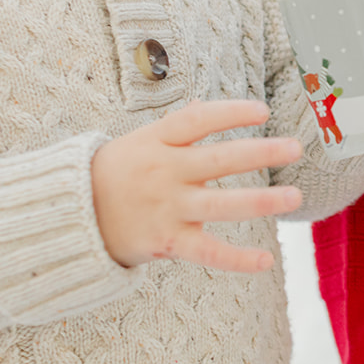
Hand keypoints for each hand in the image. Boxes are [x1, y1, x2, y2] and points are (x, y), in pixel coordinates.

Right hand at [91, 100, 302, 272]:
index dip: (231, 113)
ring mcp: (167, 208)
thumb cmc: (111, 173)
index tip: (263, 111)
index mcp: (157, 141)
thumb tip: (201, 103)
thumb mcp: (137, 142)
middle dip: (261, 153)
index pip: (198, 120)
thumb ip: (173, 129)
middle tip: (296, 148)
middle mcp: (165, 172)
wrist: (67, 217)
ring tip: (295, 197)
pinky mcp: (166, 242)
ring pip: (221, 205)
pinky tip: (266, 261)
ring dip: (261, 201)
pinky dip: (237, 259)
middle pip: (219, 160)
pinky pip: (207, 252)